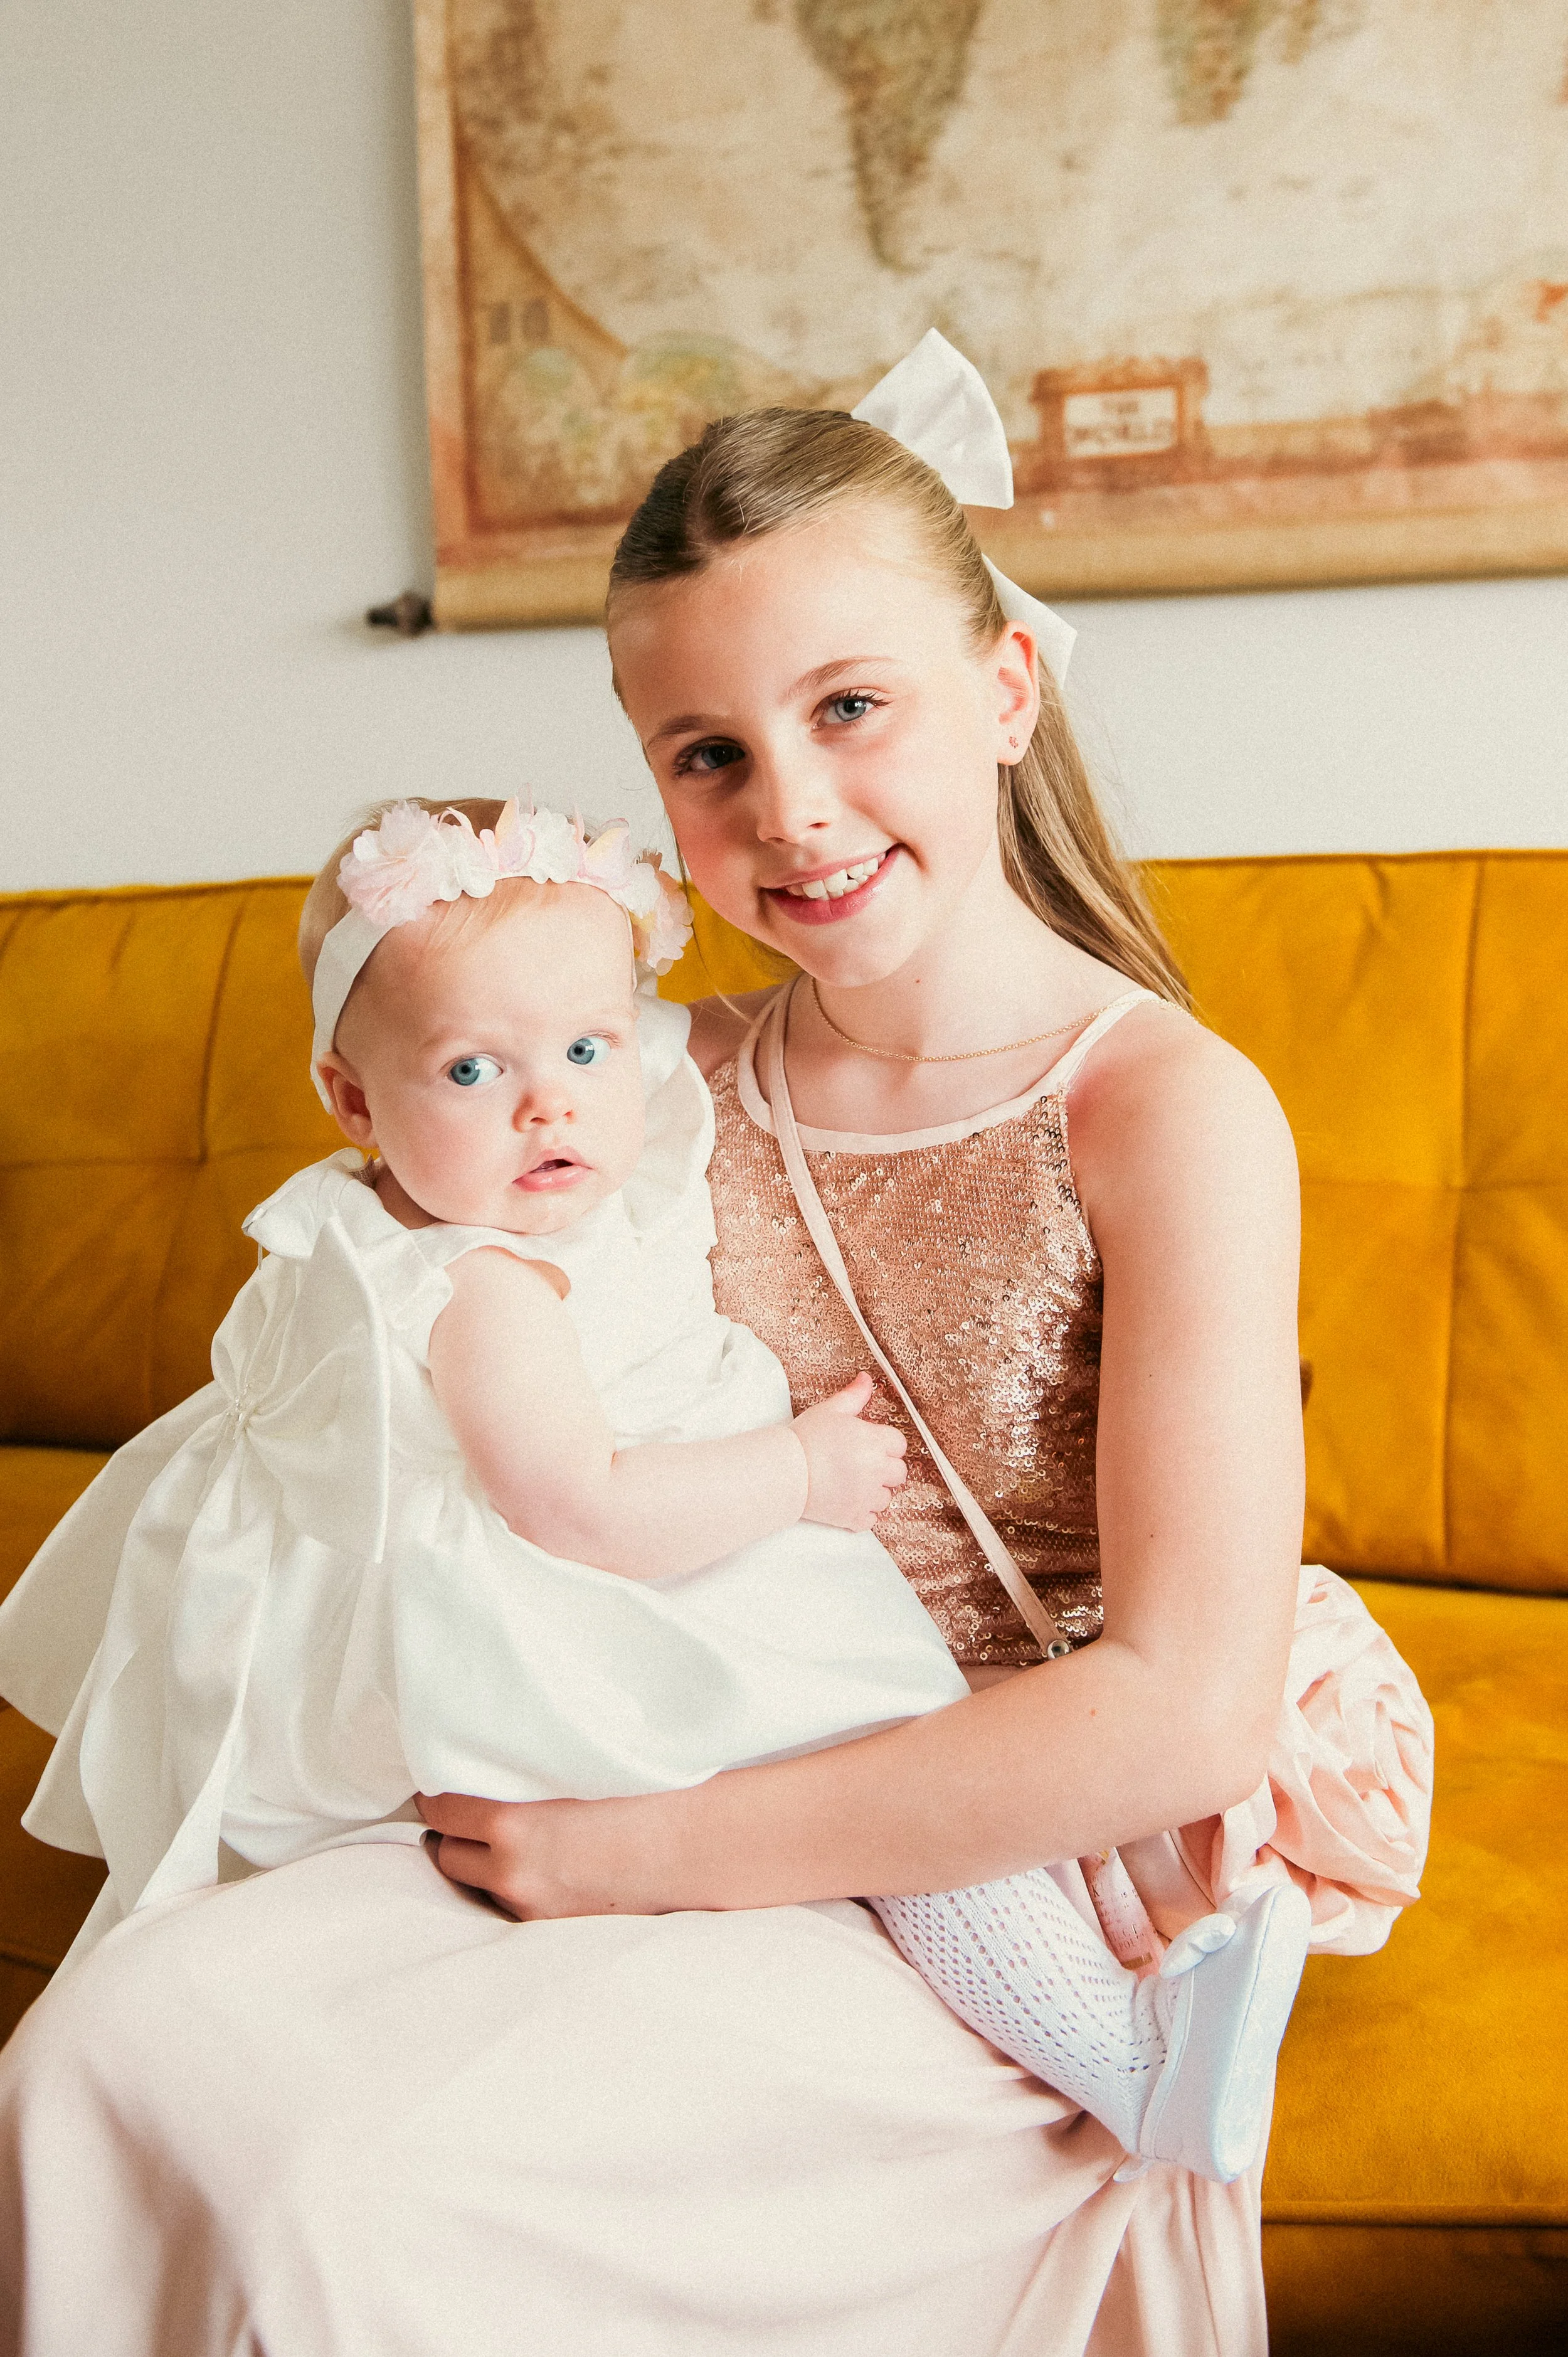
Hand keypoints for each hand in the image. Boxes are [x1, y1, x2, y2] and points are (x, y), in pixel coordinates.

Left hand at [416, 1789, 678, 1919]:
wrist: (688, 1845)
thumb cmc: (639, 1791)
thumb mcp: (569, 1768)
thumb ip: (520, 1770)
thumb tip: (479, 1756)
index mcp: (512, 1823)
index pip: (439, 1808)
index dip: (436, 1791)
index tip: (440, 1779)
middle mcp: (511, 1869)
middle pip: (444, 1850)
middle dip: (448, 1829)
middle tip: (458, 1806)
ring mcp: (528, 1902)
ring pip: (468, 1881)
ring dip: (471, 1858)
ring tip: (486, 1835)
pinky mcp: (546, 1923)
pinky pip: (501, 1901)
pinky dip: (501, 1881)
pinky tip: (523, 1860)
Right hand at [792, 1372, 906, 1529]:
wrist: (782, 1472)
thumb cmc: (805, 1438)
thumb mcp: (830, 1411)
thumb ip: (854, 1396)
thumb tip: (867, 1378)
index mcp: (873, 1442)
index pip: (899, 1444)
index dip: (886, 1443)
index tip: (870, 1444)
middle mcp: (875, 1470)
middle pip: (899, 1472)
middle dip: (885, 1468)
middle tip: (862, 1463)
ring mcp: (866, 1497)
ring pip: (886, 1498)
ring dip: (875, 1491)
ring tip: (853, 1483)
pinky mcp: (854, 1517)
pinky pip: (872, 1519)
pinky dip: (863, 1512)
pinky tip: (848, 1500)